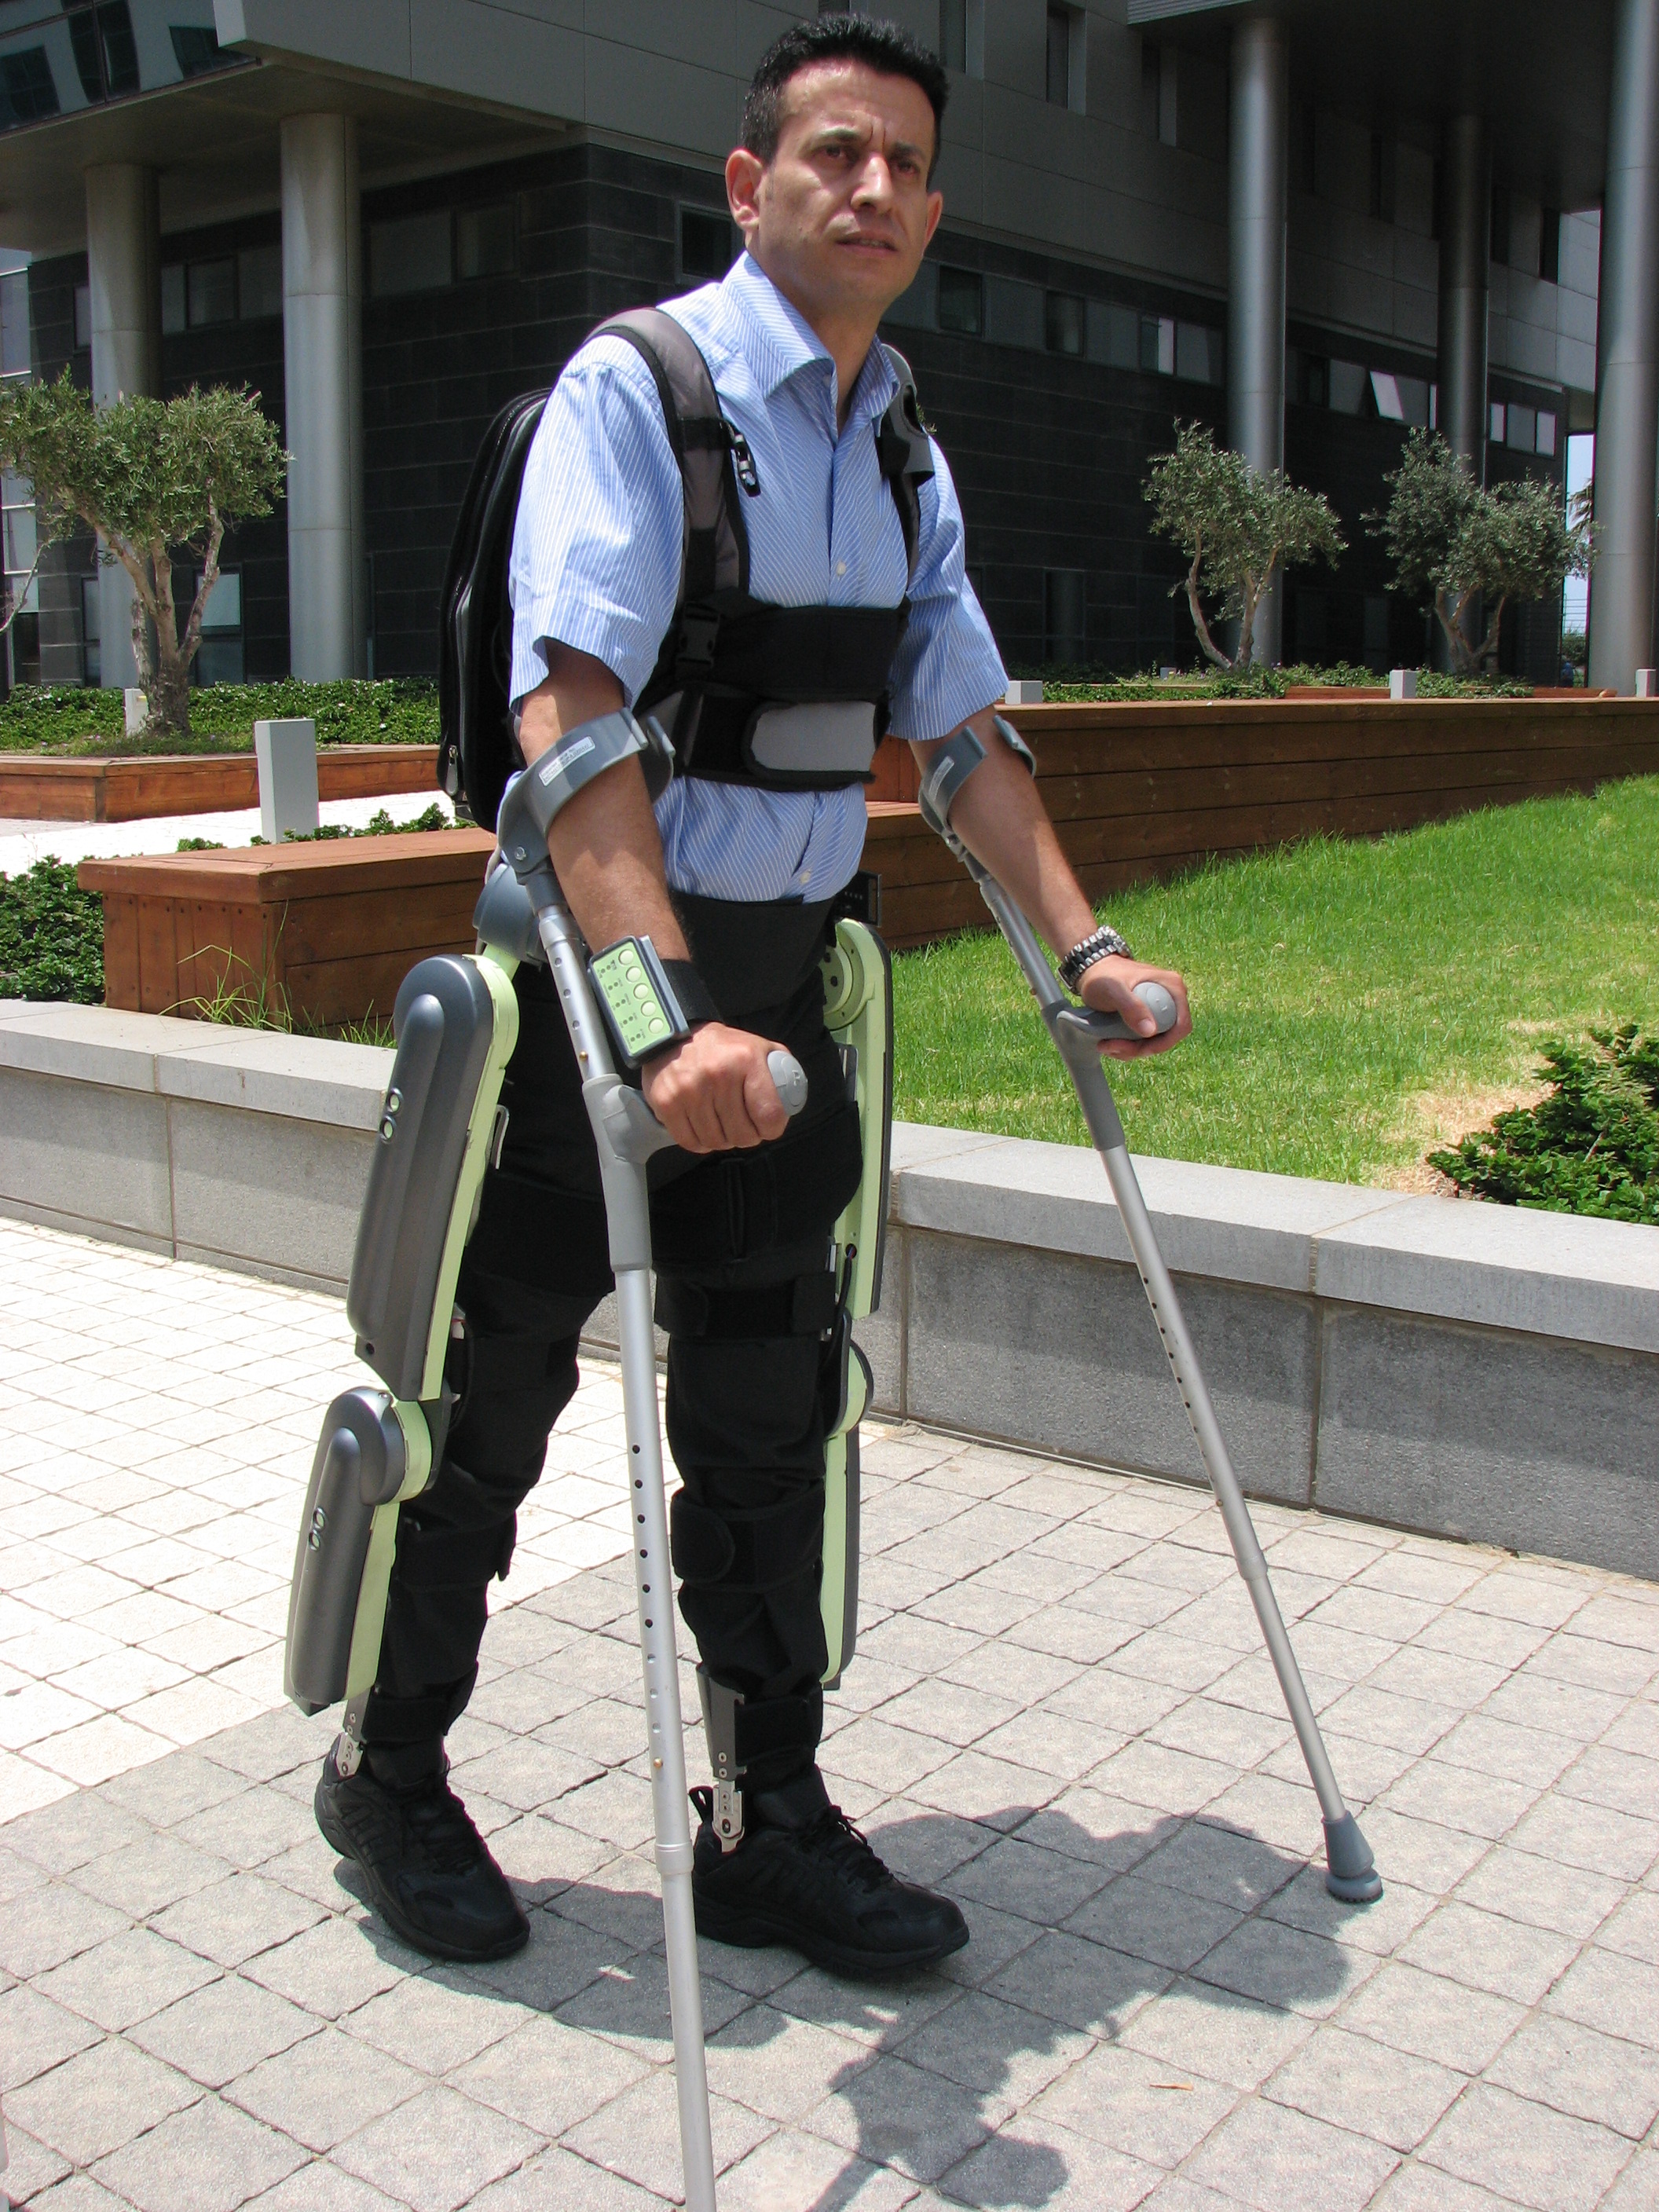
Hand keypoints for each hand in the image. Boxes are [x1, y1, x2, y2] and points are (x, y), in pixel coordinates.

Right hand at [640, 1023, 792, 1151]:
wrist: (674, 1038)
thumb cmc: (724, 1050)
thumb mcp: (759, 1048)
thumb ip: (781, 1072)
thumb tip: (791, 1102)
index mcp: (746, 1059)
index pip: (770, 1115)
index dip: (772, 1128)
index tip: (767, 1126)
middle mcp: (718, 1074)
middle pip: (743, 1134)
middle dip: (747, 1136)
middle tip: (743, 1126)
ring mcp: (689, 1090)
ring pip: (716, 1142)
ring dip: (723, 1139)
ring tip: (722, 1124)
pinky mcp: (667, 1102)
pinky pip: (690, 1142)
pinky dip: (699, 1142)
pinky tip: (703, 1127)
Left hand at [1079, 955, 1191, 1060]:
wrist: (1092, 972)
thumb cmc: (1103, 975)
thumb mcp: (1114, 989)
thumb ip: (1131, 1006)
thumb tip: (1151, 1031)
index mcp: (1172, 987)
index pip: (1181, 1025)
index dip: (1164, 1043)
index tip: (1139, 1049)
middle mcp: (1172, 998)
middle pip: (1167, 1037)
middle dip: (1141, 1049)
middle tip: (1113, 1048)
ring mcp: (1161, 1008)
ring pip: (1154, 1041)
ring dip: (1131, 1051)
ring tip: (1106, 1045)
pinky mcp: (1150, 1016)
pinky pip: (1145, 1039)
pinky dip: (1128, 1047)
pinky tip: (1110, 1043)